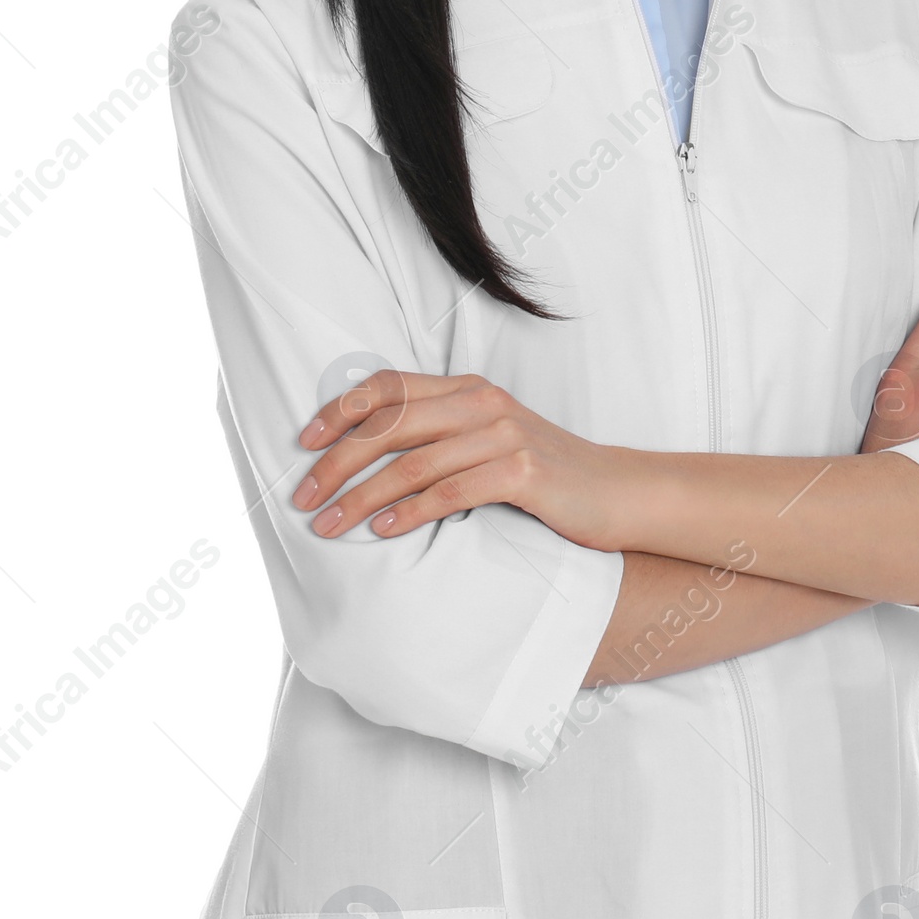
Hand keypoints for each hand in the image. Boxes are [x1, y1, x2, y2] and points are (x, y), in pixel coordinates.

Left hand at [291, 371, 628, 548]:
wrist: (616, 492)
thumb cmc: (544, 474)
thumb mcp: (489, 440)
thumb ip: (439, 435)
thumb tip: (366, 454)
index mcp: (467, 389)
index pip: (389, 387)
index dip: (340, 411)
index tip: (303, 443)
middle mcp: (482, 403)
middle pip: (390, 425)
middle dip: (336, 462)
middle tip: (302, 498)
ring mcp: (504, 435)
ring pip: (414, 463)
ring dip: (362, 497)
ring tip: (330, 526)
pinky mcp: (523, 472)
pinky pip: (452, 492)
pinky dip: (410, 512)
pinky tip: (383, 531)